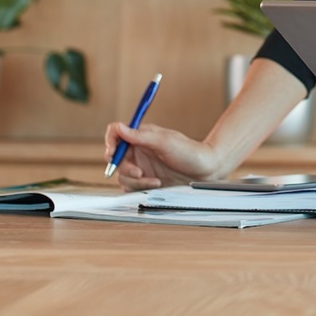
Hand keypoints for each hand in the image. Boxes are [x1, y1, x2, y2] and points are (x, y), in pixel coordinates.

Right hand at [103, 121, 220, 190]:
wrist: (205, 171)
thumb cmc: (189, 152)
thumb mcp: (164, 141)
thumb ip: (140, 135)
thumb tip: (119, 127)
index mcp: (141, 136)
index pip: (115, 134)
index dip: (110, 142)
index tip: (112, 152)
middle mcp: (138, 150)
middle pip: (115, 158)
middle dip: (124, 167)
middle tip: (138, 172)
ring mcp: (141, 166)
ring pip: (122, 175)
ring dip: (135, 180)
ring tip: (155, 180)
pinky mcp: (145, 181)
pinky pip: (131, 187)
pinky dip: (140, 187)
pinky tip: (157, 184)